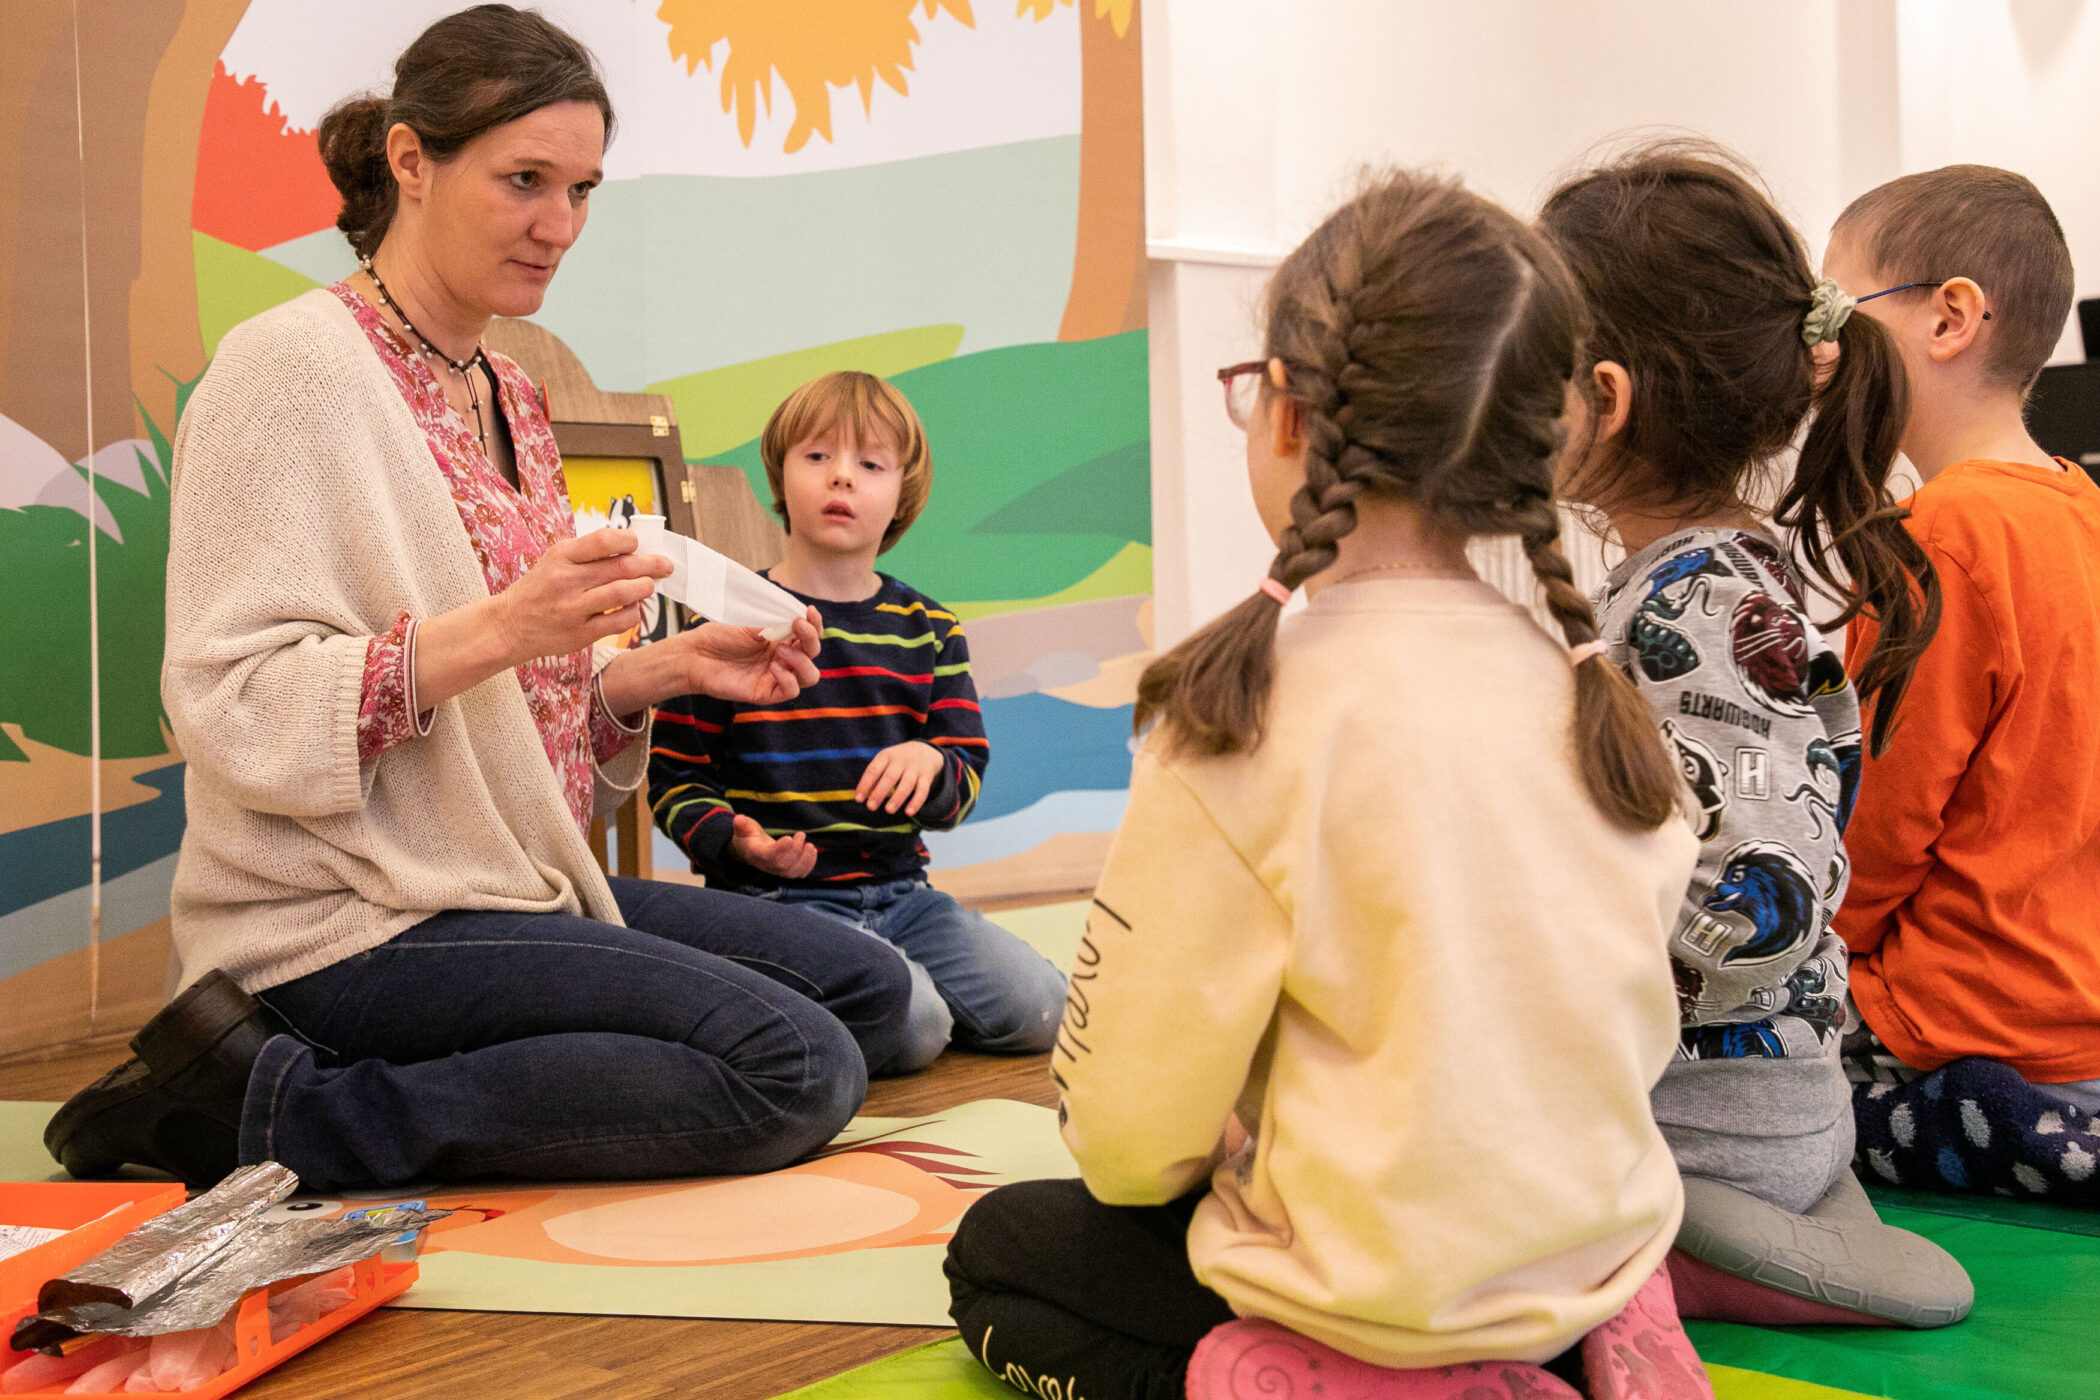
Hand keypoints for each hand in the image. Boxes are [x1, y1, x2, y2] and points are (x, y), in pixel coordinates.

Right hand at [492, 528, 668, 664]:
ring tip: (649, 585)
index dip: (629, 541)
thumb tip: (634, 549)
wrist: (509, 624)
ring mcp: (574, 609)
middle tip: (665, 565)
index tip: (638, 545)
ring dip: (644, 587)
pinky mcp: (580, 634)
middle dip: (651, 565)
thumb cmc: (541, 588)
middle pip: (622, 567)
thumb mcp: (556, 560)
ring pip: (624, 593)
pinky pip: (620, 621)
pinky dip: (633, 613)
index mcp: (562, 556)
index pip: (604, 540)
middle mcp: (567, 580)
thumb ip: (589, 553)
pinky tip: (633, 607)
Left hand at [655, 606, 822, 705]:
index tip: (809, 612)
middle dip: (810, 639)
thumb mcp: (752, 622)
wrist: (696, 654)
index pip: (809, 636)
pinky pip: (791, 691)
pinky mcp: (766, 693)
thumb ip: (777, 621)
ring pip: (809, 676)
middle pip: (813, 654)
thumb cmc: (720, 636)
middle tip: (796, 626)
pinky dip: (788, 679)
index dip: (815, 625)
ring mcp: (776, 677)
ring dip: (801, 660)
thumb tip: (800, 616)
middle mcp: (782, 658)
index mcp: (781, 639)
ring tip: (780, 649)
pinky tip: (774, 668)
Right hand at [731, 814, 816, 878]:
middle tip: (800, 835)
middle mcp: (767, 865)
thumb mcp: (743, 828)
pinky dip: (809, 864)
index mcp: (756, 854)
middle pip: (782, 865)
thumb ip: (742, 824)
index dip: (779, 849)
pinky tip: (812, 850)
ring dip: (805, 860)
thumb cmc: (749, 836)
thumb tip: (739, 819)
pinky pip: (800, 873)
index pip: (768, 856)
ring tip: (810, 845)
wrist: (751, 850)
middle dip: (794, 851)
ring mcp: (778, 870)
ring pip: (793, 872)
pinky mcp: (788, 871)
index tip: (788, 838)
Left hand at [856, 741, 945, 815]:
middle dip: (879, 792)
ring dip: (897, 798)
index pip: (873, 770)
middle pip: (890, 777)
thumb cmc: (897, 761)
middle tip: (871, 807)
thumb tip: (861, 797)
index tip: (858, 799)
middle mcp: (901, 760)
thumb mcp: (885, 761)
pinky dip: (916, 802)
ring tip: (888, 810)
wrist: (924, 750)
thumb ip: (875, 776)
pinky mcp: (927, 777)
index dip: (865, 784)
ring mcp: (915, 768)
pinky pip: (922, 791)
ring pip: (906, 784)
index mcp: (886, 756)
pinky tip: (908, 813)